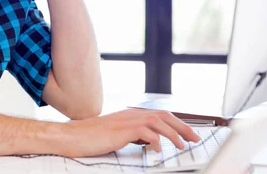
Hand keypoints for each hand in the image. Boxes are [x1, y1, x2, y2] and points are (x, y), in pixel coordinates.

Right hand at [60, 109, 201, 157]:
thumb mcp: (116, 135)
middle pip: (163, 116)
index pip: (159, 114)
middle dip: (181, 127)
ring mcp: (126, 121)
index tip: (187, 133)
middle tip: (194, 138)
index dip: (176, 123)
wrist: (72, 136)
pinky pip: (145, 133)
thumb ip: (132, 135)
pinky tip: (158, 151)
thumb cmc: (90, 137)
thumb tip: (148, 141)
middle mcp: (130, 114)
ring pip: (157, 122)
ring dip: (173, 134)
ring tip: (181, 146)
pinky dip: (155, 141)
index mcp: (130, 115)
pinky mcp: (121, 130)